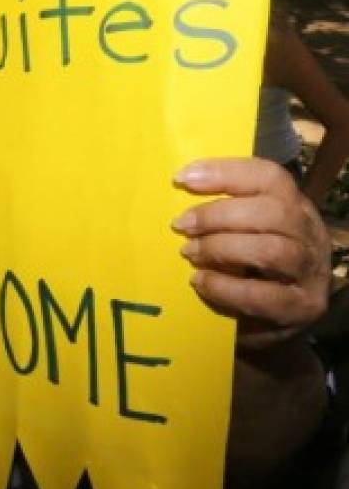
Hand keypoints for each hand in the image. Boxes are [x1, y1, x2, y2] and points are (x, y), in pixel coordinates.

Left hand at [173, 157, 329, 348]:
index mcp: (294, 205)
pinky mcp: (301, 306)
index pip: (269, 177)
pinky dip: (225, 287)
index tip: (182, 178)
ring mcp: (310, 271)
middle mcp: (309, 232)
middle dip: (218, 216)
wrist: (274, 316)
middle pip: (273, 212)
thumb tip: (178, 188)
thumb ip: (224, 211)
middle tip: (182, 225)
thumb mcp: (243, 229)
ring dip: (222, 249)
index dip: (225, 172)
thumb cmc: (250, 263)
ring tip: (190, 253)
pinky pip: (262, 295)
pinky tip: (201, 282)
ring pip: (272, 251)